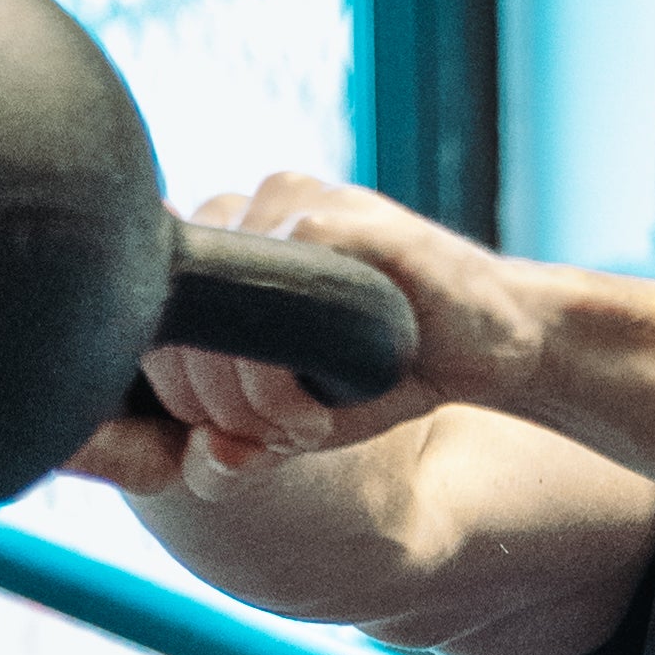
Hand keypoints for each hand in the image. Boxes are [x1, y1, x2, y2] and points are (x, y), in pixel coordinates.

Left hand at [58, 170, 541, 494]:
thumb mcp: (298, 416)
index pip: (156, 318)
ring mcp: (293, 203)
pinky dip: (283, 372)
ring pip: (218, 306)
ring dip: (246, 392)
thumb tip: (198, 451)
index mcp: (230, 248)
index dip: (176, 394)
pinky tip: (324, 407)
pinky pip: (276, 291)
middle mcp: (250, 212)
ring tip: (299, 428)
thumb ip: (239, 425)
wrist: (498, 341)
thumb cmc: (392, 374)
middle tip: (271, 441)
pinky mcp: (342, 214)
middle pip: (175, 313)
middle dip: (210, 402)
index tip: (235, 440)